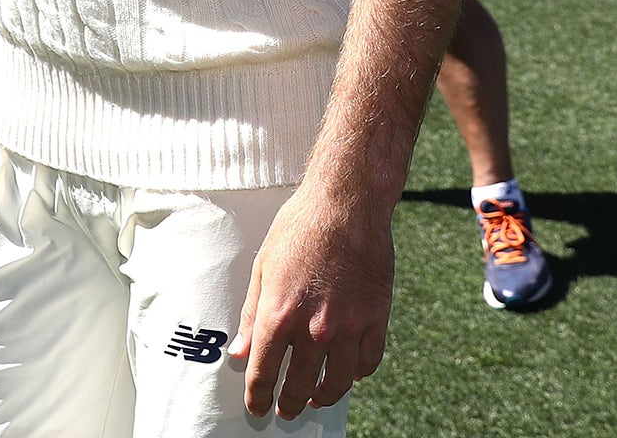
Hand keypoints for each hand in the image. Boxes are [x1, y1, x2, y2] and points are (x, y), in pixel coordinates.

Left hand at [229, 179, 393, 418]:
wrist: (346, 205)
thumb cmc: (299, 228)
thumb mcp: (263, 268)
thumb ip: (251, 314)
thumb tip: (240, 351)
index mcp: (280, 314)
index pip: (265, 371)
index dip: (258, 394)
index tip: (257, 408)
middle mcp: (314, 328)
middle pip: (300, 383)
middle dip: (289, 402)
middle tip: (284, 411)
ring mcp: (349, 326)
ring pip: (338, 381)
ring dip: (324, 396)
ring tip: (315, 399)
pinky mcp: (376, 318)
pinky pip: (368, 361)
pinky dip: (357, 374)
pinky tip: (348, 375)